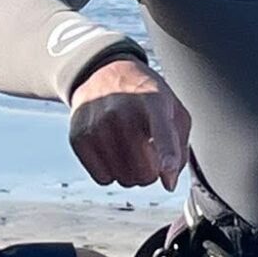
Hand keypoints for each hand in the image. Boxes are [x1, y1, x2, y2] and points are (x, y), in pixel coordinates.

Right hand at [69, 57, 191, 190]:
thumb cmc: (146, 97)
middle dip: (152, 173)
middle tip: (148, 155)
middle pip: (144, 172)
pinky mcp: (78, 137)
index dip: (166, 153)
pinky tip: (112, 151)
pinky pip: (103, 178)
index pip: (161, 130)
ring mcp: (97, 124)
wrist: (103, 72)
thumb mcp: (173, 109)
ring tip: (130, 150)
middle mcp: (122, 110)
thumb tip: (168, 184)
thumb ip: (179, 146)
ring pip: (124, 179)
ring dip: (132, 174)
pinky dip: (111, 172)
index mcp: (153, 100)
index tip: (168, 170)